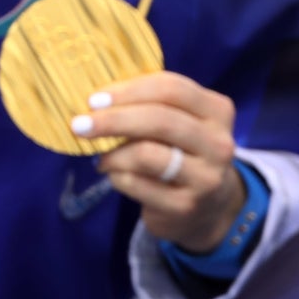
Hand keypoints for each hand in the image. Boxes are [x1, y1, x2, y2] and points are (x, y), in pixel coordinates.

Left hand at [68, 73, 244, 251]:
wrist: (209, 208)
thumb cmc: (185, 154)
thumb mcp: (182, 122)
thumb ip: (152, 105)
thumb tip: (99, 99)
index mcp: (217, 112)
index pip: (172, 89)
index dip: (130, 90)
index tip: (95, 99)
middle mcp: (218, 144)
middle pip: (160, 120)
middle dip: (114, 120)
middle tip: (80, 125)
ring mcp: (205, 178)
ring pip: (147, 154)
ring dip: (114, 153)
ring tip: (101, 157)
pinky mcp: (186, 206)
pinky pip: (138, 184)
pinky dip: (117, 177)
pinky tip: (115, 175)